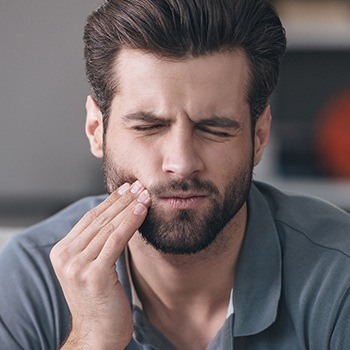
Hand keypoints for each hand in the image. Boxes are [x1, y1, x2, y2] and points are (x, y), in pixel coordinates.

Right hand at [50, 181, 150, 349]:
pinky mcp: (94, 274)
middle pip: (99, 219)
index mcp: (62, 252)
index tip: (126, 188)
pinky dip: (130, 223)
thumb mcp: (93, 267)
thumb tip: (116, 216)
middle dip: (122, 200)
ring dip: (129, 207)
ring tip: (145, 194)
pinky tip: (142, 210)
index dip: (110, 201)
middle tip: (139, 185)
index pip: (89, 218)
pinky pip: (116, 240)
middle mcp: (66, 256)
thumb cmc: (100, 300)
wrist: (97, 335)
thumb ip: (96, 244)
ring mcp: (77, 265)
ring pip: (108, 227)